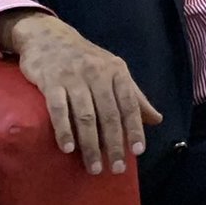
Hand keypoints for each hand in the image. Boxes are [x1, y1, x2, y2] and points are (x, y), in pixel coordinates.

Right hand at [0, 10, 162, 174]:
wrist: (47, 36)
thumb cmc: (85, 59)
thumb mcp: (113, 71)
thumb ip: (134, 96)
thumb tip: (157, 119)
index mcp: (117, 71)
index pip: (129, 104)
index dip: (135, 128)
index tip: (138, 151)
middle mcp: (97, 73)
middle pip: (109, 114)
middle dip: (114, 144)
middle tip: (116, 168)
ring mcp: (73, 77)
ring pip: (86, 115)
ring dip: (90, 144)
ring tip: (94, 167)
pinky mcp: (50, 81)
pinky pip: (58, 109)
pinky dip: (64, 129)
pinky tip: (68, 148)